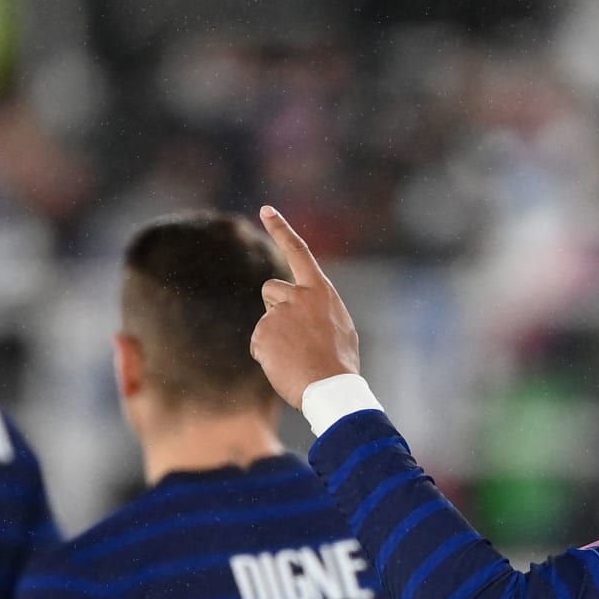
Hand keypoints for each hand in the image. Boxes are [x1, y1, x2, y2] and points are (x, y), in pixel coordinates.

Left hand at [249, 206, 360, 409]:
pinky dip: (267, 356)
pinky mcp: (263, 333)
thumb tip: (306, 313)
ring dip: (273, 333)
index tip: (266, 210)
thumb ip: (320, 311)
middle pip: (271, 289)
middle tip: (295, 337)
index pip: (298, 251)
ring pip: (265, 318)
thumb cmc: (339, 364)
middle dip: (276, 308)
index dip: (281, 228)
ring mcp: (279, 314)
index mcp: (321, 291)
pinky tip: (285, 366)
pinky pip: (258, 343)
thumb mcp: (339, 328)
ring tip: (295, 355)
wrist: (331, 389)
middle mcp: (298, 296)